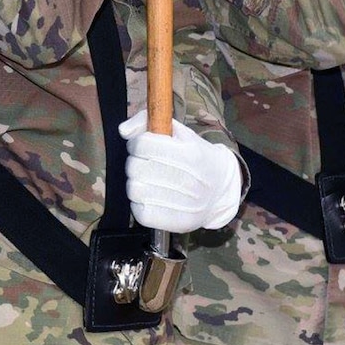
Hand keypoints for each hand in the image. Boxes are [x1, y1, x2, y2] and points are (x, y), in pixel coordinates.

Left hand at [119, 111, 241, 232]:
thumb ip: (147, 122)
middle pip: (136, 168)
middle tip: (144, 163)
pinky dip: (139, 203)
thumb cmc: (195, 156)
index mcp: (191, 154)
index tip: (142, 146)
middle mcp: (190, 181)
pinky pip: (142, 213)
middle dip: (134, 162)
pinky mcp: (180, 223)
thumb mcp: (179, 132)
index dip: (136, 143)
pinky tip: (149, 196)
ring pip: (135, 191)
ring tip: (146, 180)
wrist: (221, 189)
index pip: (144, 145)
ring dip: (135, 182)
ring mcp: (187, 205)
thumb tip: (123, 131)